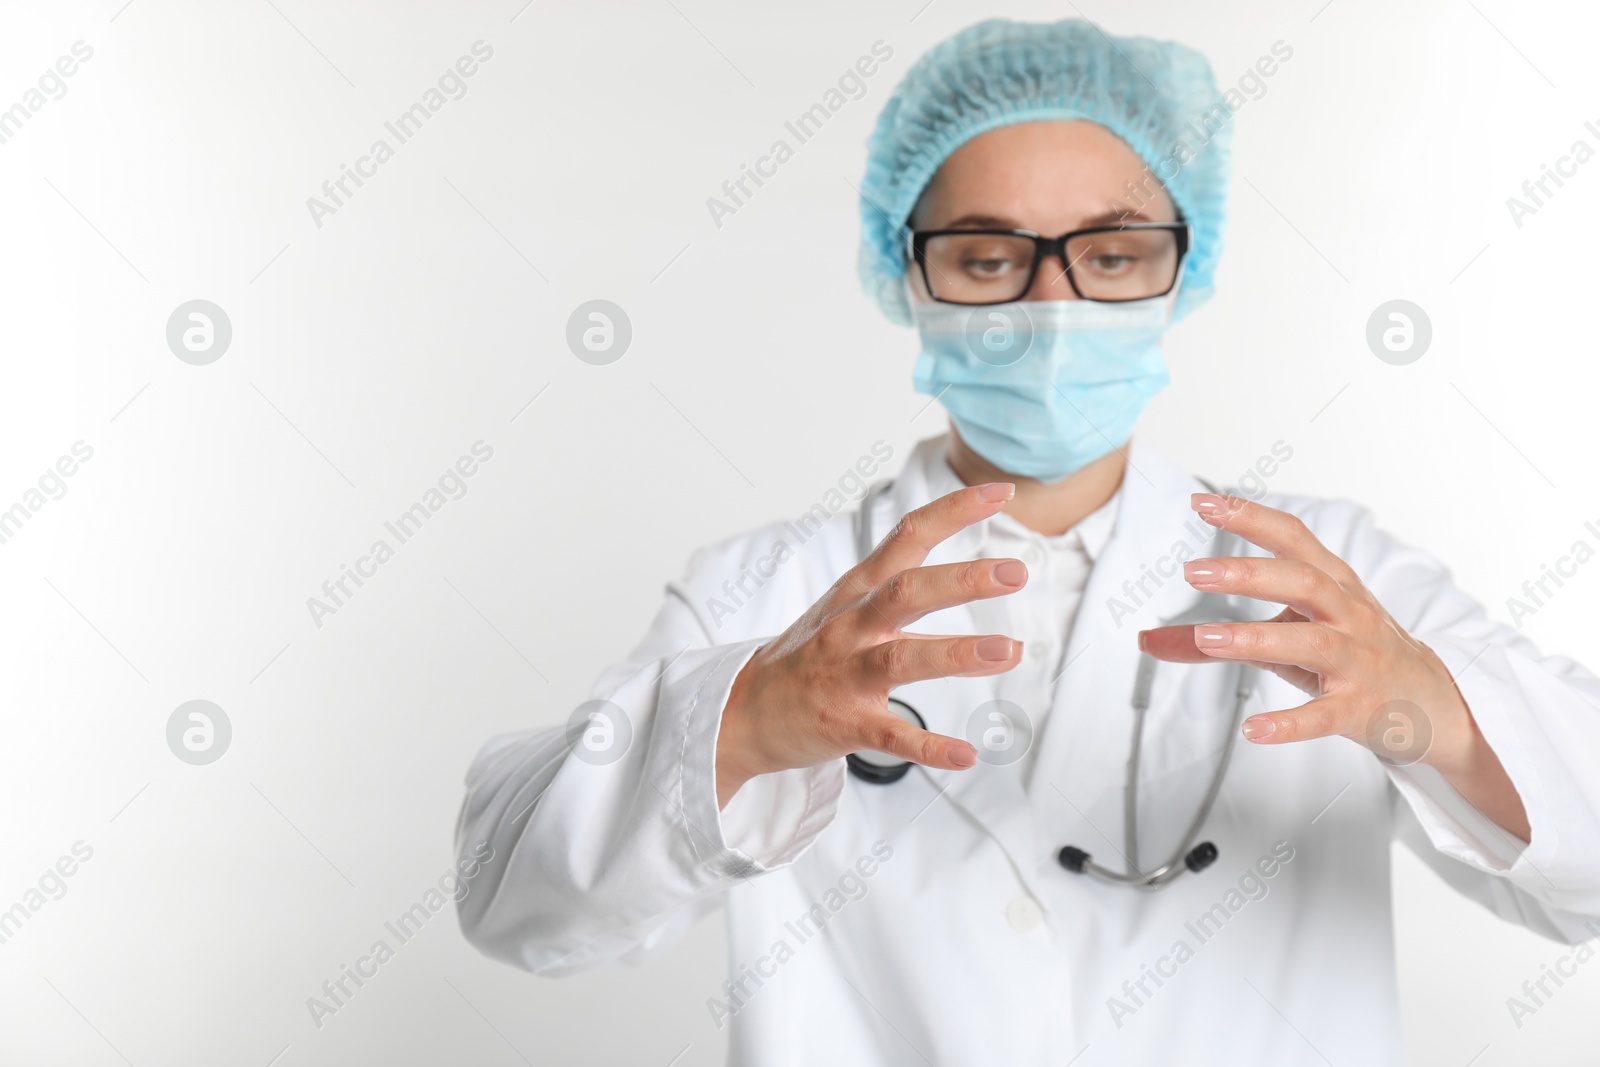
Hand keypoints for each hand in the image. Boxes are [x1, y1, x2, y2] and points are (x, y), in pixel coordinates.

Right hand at [715, 482, 1027, 807]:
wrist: (743, 711)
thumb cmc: (812, 657)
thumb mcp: (852, 612)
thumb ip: (920, 611)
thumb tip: (1004, 627)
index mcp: (858, 591)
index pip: (907, 536)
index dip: (954, 511)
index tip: (1002, 492)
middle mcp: (852, 626)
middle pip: (907, 592)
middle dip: (963, 580)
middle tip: (1016, 572)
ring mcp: (846, 674)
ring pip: (902, 658)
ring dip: (956, 653)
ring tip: (1009, 651)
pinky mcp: (843, 723)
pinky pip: (890, 735)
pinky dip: (928, 746)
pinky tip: (965, 754)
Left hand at [1138, 493, 1527, 838]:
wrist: (1431, 702)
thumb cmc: (1351, 654)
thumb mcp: (1289, 634)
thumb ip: (1217, 636)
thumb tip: (1145, 640)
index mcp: (1333, 584)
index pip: (1292, 538)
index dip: (1249, 517)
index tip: (1202, 503)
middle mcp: (1349, 615)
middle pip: (1303, 582)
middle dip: (1248, 573)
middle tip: (1191, 571)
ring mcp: (1357, 662)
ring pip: (1311, 644)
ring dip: (1257, 638)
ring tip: (1207, 637)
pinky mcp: (1360, 709)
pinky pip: (1324, 715)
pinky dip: (1289, 723)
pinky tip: (1253, 730)